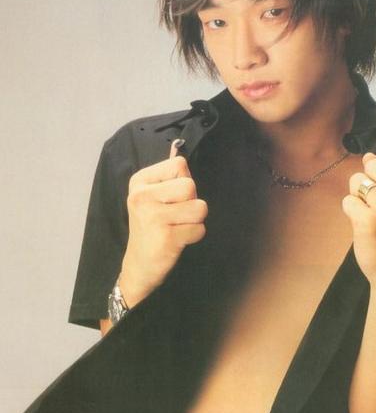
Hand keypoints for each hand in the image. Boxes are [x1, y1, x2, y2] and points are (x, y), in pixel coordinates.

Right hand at [119, 142, 207, 306]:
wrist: (139, 266)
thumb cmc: (151, 228)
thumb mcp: (152, 197)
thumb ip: (169, 176)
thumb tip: (178, 146)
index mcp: (140, 181)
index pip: (179, 164)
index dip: (184, 182)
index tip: (171, 198)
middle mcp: (142, 196)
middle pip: (190, 185)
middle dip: (192, 202)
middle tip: (176, 216)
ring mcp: (153, 217)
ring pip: (200, 208)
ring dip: (195, 221)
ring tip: (178, 227)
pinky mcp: (166, 237)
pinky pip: (199, 229)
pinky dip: (194, 236)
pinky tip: (177, 241)